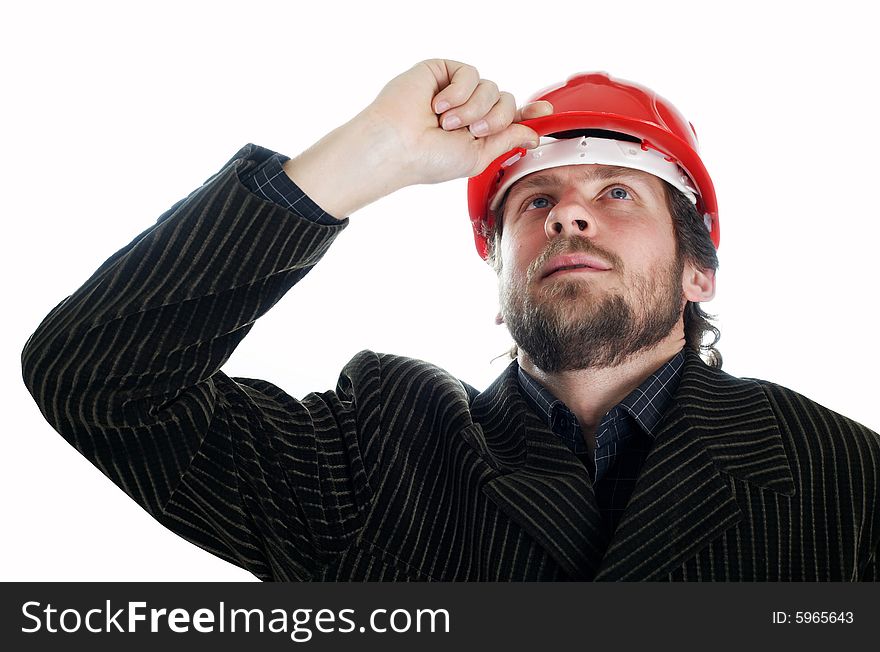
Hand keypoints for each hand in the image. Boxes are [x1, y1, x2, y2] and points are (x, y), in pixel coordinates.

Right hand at [283, 59, 552, 216]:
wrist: (398, 146)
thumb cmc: (429, 160)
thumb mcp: (478, 157)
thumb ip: (507, 141)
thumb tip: (533, 133)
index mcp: (476, 132)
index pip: (509, 117)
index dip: (528, 113)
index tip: (546, 112)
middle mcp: (468, 110)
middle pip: (506, 100)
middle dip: (496, 118)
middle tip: (472, 132)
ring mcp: (455, 90)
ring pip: (492, 87)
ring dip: (474, 109)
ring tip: (448, 123)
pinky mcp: (442, 71)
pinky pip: (470, 74)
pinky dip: (459, 93)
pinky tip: (439, 106)